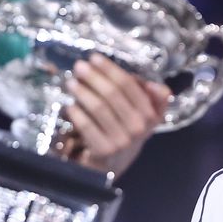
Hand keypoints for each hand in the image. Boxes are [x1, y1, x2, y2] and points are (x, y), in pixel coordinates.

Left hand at [64, 53, 170, 173]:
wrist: (114, 164)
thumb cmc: (126, 130)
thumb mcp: (145, 114)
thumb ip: (152, 96)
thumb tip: (151, 84)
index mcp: (151, 113)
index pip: (129, 85)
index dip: (110, 69)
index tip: (94, 58)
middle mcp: (139, 127)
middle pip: (112, 94)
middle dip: (93, 77)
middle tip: (79, 67)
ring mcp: (122, 140)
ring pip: (99, 107)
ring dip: (82, 92)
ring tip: (71, 82)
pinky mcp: (104, 150)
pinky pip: (87, 125)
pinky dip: (77, 113)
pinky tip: (70, 105)